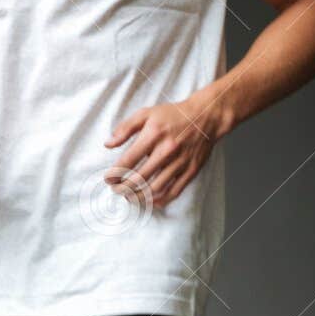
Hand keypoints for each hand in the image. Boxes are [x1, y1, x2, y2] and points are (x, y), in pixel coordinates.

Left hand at [104, 93, 218, 209]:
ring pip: (155, 189)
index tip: (109, 179)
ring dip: (138, 197)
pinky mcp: (191, 171)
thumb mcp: (147, 114)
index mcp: (153, 135)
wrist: (206, 117)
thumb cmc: (173, 115)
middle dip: (123, 188)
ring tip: (129, 197)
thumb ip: (125, 128)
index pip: (128, 161)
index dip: (115, 174)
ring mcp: (180, 162)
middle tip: (116, 190)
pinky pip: (173, 192)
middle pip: (139, 178)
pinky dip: (159, 200)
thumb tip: (108, 144)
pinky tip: (150, 201)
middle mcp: (167, 150)